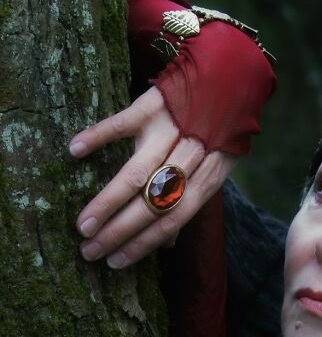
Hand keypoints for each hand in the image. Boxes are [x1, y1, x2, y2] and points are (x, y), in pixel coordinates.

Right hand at [71, 87, 236, 268]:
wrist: (231, 75)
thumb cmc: (219, 131)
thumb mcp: (216, 168)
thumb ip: (190, 202)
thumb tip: (168, 244)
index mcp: (208, 178)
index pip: (173, 220)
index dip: (143, 244)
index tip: (114, 261)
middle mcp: (191, 157)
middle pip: (153, 203)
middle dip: (120, 232)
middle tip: (89, 250)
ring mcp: (171, 129)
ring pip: (136, 173)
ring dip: (107, 202)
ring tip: (83, 224)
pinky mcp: (154, 103)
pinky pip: (122, 122)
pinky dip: (99, 136)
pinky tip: (75, 151)